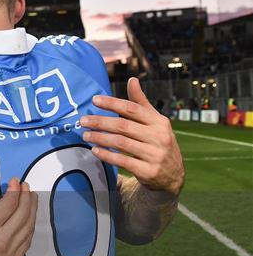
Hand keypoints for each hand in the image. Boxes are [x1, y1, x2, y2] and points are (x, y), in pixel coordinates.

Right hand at [0, 177, 37, 255]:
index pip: (8, 205)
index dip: (14, 190)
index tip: (15, 181)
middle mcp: (1, 242)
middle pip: (22, 214)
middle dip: (26, 196)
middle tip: (26, 185)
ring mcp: (9, 255)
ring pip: (28, 228)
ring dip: (32, 210)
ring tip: (31, 198)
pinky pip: (26, 243)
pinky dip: (30, 228)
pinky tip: (29, 220)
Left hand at [80, 77, 184, 196]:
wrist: (173, 175)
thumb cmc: (157, 142)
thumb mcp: (154, 121)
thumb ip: (140, 102)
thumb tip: (132, 80)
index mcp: (159, 121)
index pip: (132, 108)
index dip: (112, 103)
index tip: (94, 100)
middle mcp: (159, 137)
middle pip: (124, 126)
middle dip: (100, 122)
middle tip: (83, 121)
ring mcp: (155, 155)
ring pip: (121, 143)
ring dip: (100, 138)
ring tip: (86, 135)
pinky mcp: (149, 172)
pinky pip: (123, 161)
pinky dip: (107, 155)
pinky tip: (95, 150)